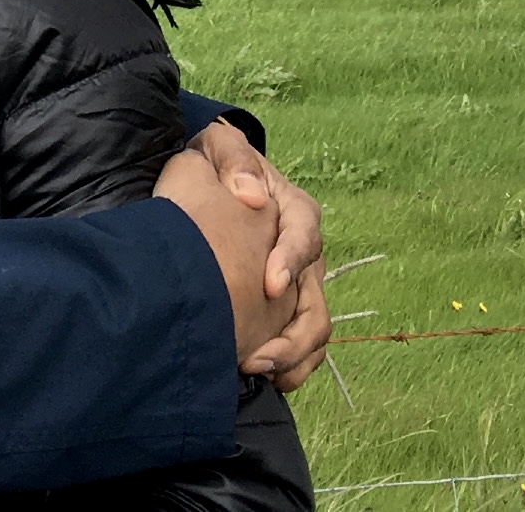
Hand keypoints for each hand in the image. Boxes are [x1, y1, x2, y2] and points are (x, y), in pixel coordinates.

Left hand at [151, 149, 299, 364]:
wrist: (209, 188)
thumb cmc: (216, 168)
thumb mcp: (219, 147)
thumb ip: (233, 158)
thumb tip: (251, 196)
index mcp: (295, 211)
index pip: (305, 234)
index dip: (292, 260)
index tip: (271, 285)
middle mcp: (303, 252)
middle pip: (316, 300)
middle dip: (294, 334)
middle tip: (260, 356)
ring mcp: (299, 284)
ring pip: (314, 328)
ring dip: (293, 356)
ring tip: (260, 370)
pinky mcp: (286, 309)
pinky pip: (302, 346)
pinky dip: (289, 365)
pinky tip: (265, 377)